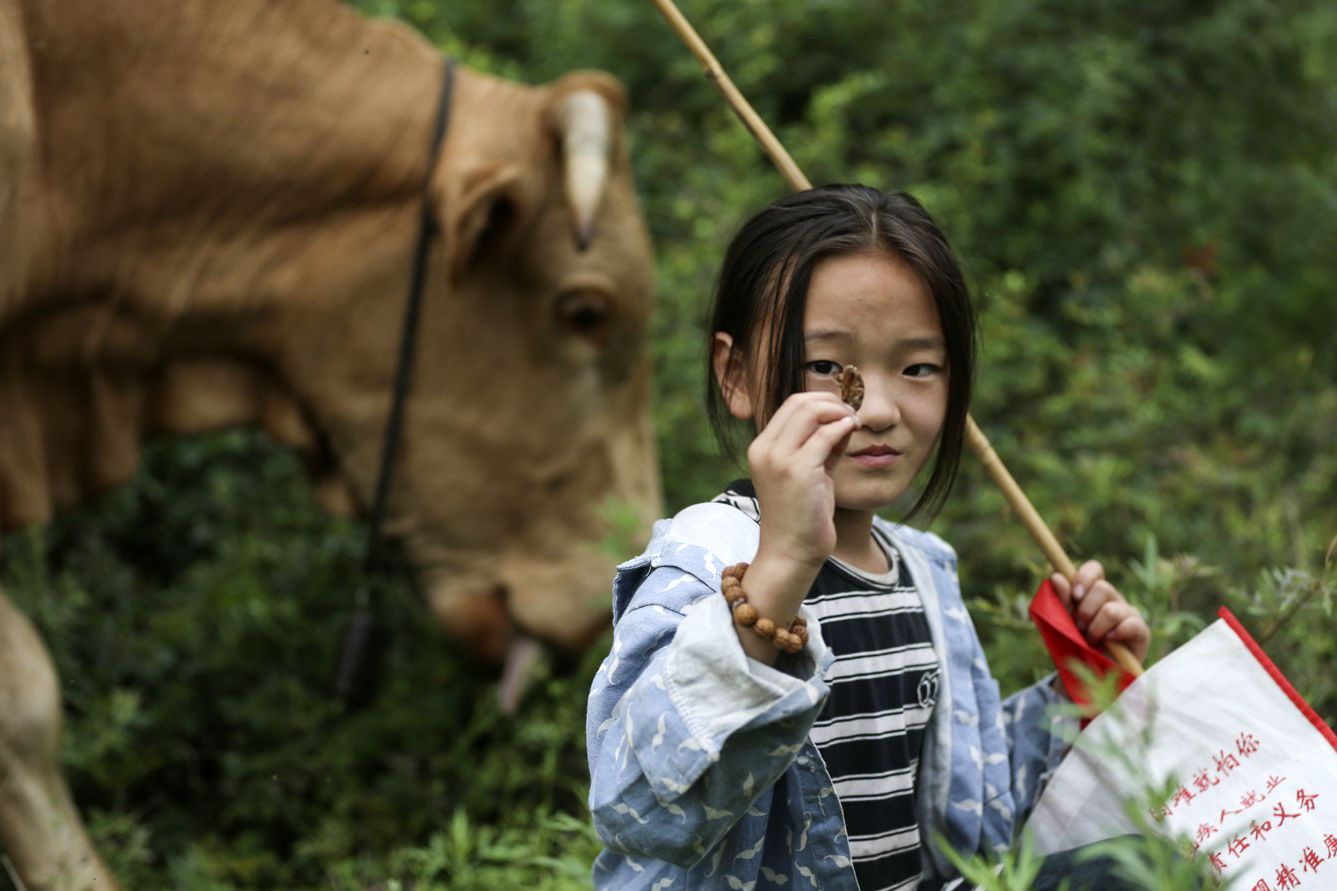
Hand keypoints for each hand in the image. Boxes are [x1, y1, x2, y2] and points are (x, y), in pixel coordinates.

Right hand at [747, 391, 859, 572]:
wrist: (790, 553)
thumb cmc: (801, 516)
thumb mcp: (807, 473)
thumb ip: (819, 446)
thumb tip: (842, 420)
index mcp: (761, 448)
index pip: (790, 405)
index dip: (820, 401)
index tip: (841, 412)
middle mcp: (764, 450)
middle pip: (799, 402)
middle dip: (831, 401)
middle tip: (851, 413)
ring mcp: (779, 459)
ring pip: (811, 410)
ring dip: (838, 411)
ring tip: (853, 422)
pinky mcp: (799, 470)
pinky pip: (826, 434)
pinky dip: (843, 427)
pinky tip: (852, 430)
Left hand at [1051, 561, 1150, 665]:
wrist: (1088, 675)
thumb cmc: (1075, 644)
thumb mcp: (1064, 621)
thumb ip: (1062, 599)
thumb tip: (1056, 576)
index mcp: (1094, 592)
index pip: (1094, 569)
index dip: (1084, 577)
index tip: (1075, 596)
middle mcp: (1114, 599)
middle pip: (1103, 588)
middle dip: (1086, 610)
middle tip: (1080, 627)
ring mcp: (1129, 614)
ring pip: (1112, 609)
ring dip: (1096, 627)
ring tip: (1091, 640)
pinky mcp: (1141, 632)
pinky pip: (1130, 624)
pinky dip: (1115, 634)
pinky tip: (1108, 642)